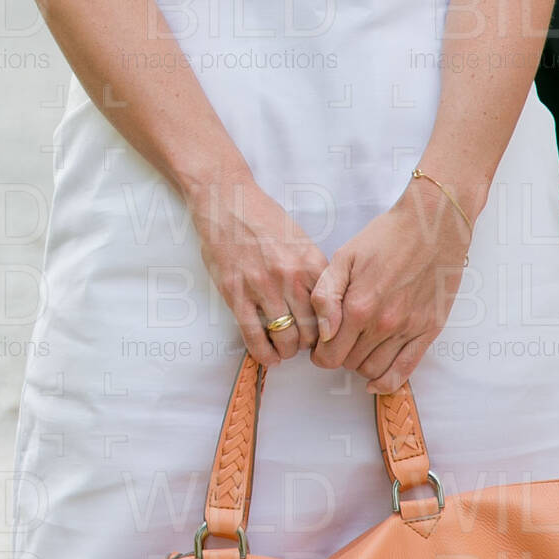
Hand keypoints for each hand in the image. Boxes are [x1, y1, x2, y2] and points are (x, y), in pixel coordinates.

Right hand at [190, 176, 327, 367]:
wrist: (227, 201)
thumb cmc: (264, 219)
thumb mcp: (300, 239)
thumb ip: (313, 270)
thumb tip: (325, 303)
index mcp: (310, 262)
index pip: (332, 310)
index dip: (331, 329)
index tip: (326, 335)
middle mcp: (290, 276)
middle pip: (311, 329)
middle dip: (310, 343)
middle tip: (304, 343)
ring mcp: (262, 286)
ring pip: (286, 337)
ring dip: (288, 349)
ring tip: (285, 348)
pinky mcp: (236, 294)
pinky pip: (254, 336)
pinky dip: (264, 353)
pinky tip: (269, 356)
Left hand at [311, 189, 469, 393]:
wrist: (431, 225)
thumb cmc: (385, 237)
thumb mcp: (343, 258)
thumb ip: (326, 297)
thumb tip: (323, 333)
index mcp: (358, 307)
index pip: (328, 356)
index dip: (319, 354)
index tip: (320, 345)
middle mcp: (383, 324)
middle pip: (349, 364)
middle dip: (338, 356)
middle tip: (340, 341)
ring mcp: (408, 330)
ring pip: (374, 370)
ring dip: (360, 366)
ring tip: (359, 347)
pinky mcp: (429, 331)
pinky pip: (405, 371)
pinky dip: (387, 383)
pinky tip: (376, 382)